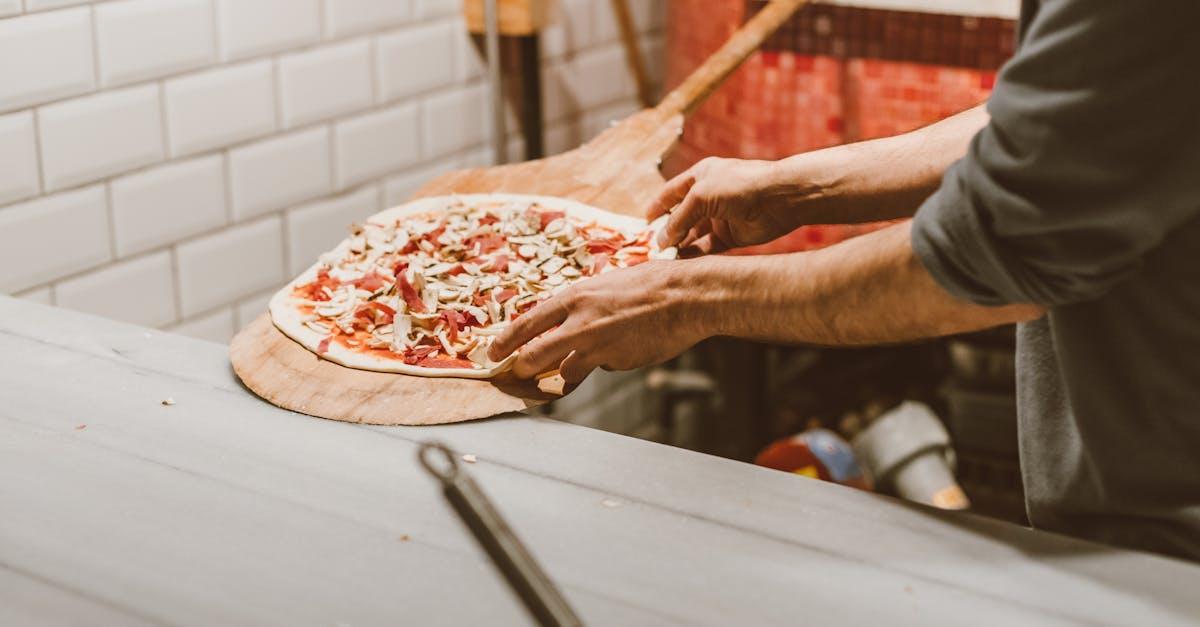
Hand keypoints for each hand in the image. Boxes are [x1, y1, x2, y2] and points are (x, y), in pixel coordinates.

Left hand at [488, 261, 709, 382]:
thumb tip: (565, 328)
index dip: (505, 342)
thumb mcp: (606, 286)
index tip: (493, 354)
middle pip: (534, 356)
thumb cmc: (649, 285)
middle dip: (521, 370)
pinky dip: (606, 363)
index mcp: (574, 297)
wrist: (685, 296)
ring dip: (567, 372)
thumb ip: (582, 308)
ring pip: (566, 371)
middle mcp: (580, 323)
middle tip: (515, 375)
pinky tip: (627, 346)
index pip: (526, 324)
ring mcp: (598, 346)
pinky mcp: (617, 362)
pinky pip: (602, 368)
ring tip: (582, 360)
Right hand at [647, 156, 814, 252]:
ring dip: (679, 245)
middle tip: (651, 248)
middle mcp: (709, 196)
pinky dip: (694, 255)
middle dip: (667, 231)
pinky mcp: (730, 235)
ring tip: (664, 259)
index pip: (671, 193)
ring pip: (692, 234)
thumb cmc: (738, 186)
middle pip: (681, 216)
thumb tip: (661, 239)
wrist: (779, 198)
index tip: (643, 225)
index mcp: (701, 177)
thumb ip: (679, 218)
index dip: (657, 208)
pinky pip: (707, 247)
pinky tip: (682, 263)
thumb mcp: (701, 197)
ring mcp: (719, 216)